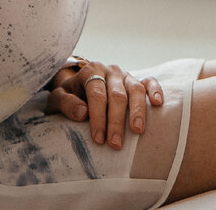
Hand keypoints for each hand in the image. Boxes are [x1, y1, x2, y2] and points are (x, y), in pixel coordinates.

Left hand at [46, 60, 163, 147]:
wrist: (76, 83)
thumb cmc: (68, 95)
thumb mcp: (58, 98)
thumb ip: (66, 103)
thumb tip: (82, 114)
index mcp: (90, 71)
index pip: (96, 94)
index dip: (98, 116)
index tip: (98, 139)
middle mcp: (110, 70)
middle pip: (117, 94)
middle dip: (116, 120)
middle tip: (115, 144)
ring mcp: (125, 75)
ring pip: (135, 89)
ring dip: (137, 110)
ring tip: (137, 131)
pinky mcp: (136, 80)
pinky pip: (149, 81)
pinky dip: (155, 90)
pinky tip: (158, 103)